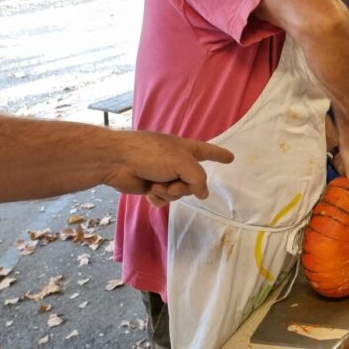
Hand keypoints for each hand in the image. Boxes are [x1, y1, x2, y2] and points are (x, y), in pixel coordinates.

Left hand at [104, 131, 234, 207]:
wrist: (117, 161)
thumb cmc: (150, 154)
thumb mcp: (181, 162)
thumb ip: (198, 178)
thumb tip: (203, 194)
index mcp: (186, 149)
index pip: (208, 152)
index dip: (219, 155)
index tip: (231, 158)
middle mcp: (177, 162)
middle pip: (194, 181)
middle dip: (184, 187)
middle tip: (172, 184)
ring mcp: (164, 175)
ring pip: (179, 193)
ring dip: (168, 192)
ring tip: (155, 185)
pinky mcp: (151, 187)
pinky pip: (163, 199)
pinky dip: (157, 198)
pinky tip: (148, 192)